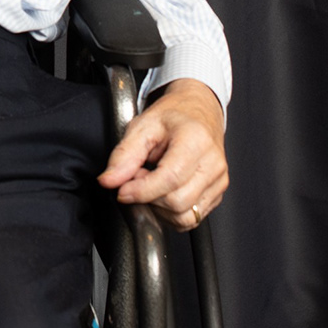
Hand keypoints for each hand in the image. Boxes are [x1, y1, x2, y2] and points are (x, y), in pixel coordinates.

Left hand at [97, 78, 227, 228]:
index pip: (169, 179)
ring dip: (159, 207)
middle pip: (177, 202)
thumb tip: (109, 180)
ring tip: (151, 182)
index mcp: (196, 140)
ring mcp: (219, 181)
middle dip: (149, 197)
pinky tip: (164, 191)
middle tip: (136, 178)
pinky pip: (191, 218)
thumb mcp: (142, 125)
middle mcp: (213, 163)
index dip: (141, 191)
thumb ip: (124, 154)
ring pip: (184, 216)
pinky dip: (171, 212)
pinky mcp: (218, 194)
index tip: (122, 190)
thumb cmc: (174, 116)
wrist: (199, 110)